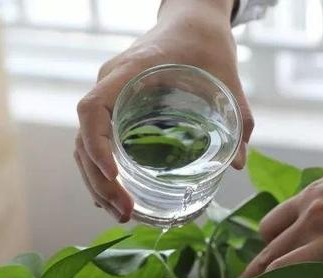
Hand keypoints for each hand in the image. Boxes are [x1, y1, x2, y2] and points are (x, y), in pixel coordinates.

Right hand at [74, 0, 252, 221]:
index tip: (115, 175)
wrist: (193, 19)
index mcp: (131, 72)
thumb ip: (238, 118)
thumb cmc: (207, 43)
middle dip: (99, 180)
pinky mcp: (116, 104)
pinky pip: (96, 139)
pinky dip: (100, 169)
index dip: (97, 144)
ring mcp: (110, 94)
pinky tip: (113, 195)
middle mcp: (111, 83)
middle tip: (125, 212)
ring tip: (121, 213)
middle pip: (84, 137)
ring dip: (97, 182)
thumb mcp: (228, 77)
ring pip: (85, 143)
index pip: (93, 108)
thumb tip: (238, 164)